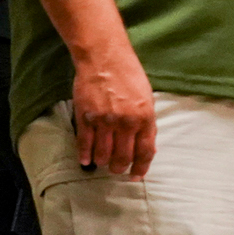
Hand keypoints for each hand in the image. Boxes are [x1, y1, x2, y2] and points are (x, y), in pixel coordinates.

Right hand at [70, 43, 155, 177]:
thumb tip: (149, 149)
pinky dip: (85, 155)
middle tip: (117, 170)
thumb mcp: (148, 100)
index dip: (141, 168)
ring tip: (103, 163)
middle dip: (120, 168)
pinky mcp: (86, 117)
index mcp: (145, 118)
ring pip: (103, 154)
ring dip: (103, 162)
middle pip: (123, 157)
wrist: (105, 58)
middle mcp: (126, 122)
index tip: (136, 175)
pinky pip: (85, 143)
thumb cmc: (129, 77)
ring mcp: (104, 121)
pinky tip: (86, 161)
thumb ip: (148, 125)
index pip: (145, 152)